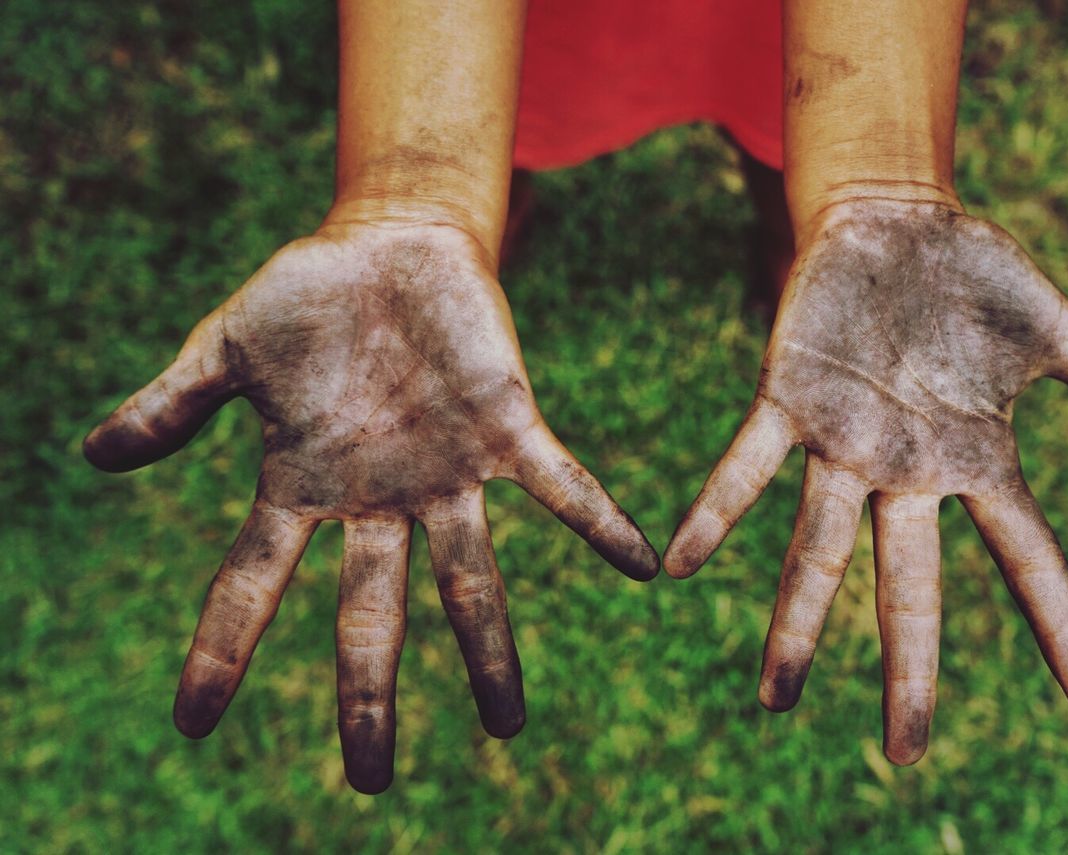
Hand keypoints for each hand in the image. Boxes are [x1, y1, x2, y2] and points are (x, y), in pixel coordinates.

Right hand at [84, 219, 658, 793]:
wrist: (389, 242)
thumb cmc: (309, 296)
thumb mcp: (227, 347)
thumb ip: (174, 404)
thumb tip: (92, 456)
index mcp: (305, 485)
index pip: (252, 584)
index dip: (222, 651)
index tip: (195, 724)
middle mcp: (380, 499)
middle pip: (371, 614)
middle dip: (369, 694)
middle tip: (371, 778)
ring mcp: (448, 473)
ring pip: (470, 580)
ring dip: (490, 651)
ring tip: (509, 724)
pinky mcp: (510, 429)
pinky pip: (564, 488)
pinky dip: (600, 525)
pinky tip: (644, 568)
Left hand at [664, 198, 1067, 764]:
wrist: (897, 217)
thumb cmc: (974, 279)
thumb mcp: (1056, 331)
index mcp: (975, 460)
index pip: (1028, 557)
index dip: (1060, 625)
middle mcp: (905, 470)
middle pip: (910, 587)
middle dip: (908, 670)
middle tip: (903, 754)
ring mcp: (843, 442)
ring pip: (818, 549)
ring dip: (796, 622)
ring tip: (773, 699)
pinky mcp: (788, 398)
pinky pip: (746, 466)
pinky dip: (716, 511)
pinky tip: (679, 564)